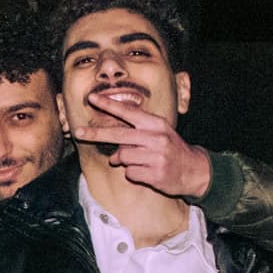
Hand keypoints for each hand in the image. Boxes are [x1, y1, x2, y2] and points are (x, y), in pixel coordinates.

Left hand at [83, 92, 212, 199]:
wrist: (194, 170)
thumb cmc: (171, 149)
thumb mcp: (158, 134)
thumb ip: (135, 135)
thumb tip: (113, 151)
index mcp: (156, 124)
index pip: (128, 112)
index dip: (109, 105)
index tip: (92, 98)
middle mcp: (156, 138)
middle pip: (118, 134)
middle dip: (95, 133)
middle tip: (78, 132)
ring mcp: (156, 156)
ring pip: (123, 157)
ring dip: (124, 161)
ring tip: (140, 161)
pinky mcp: (155, 174)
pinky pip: (130, 173)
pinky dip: (133, 174)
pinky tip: (146, 172)